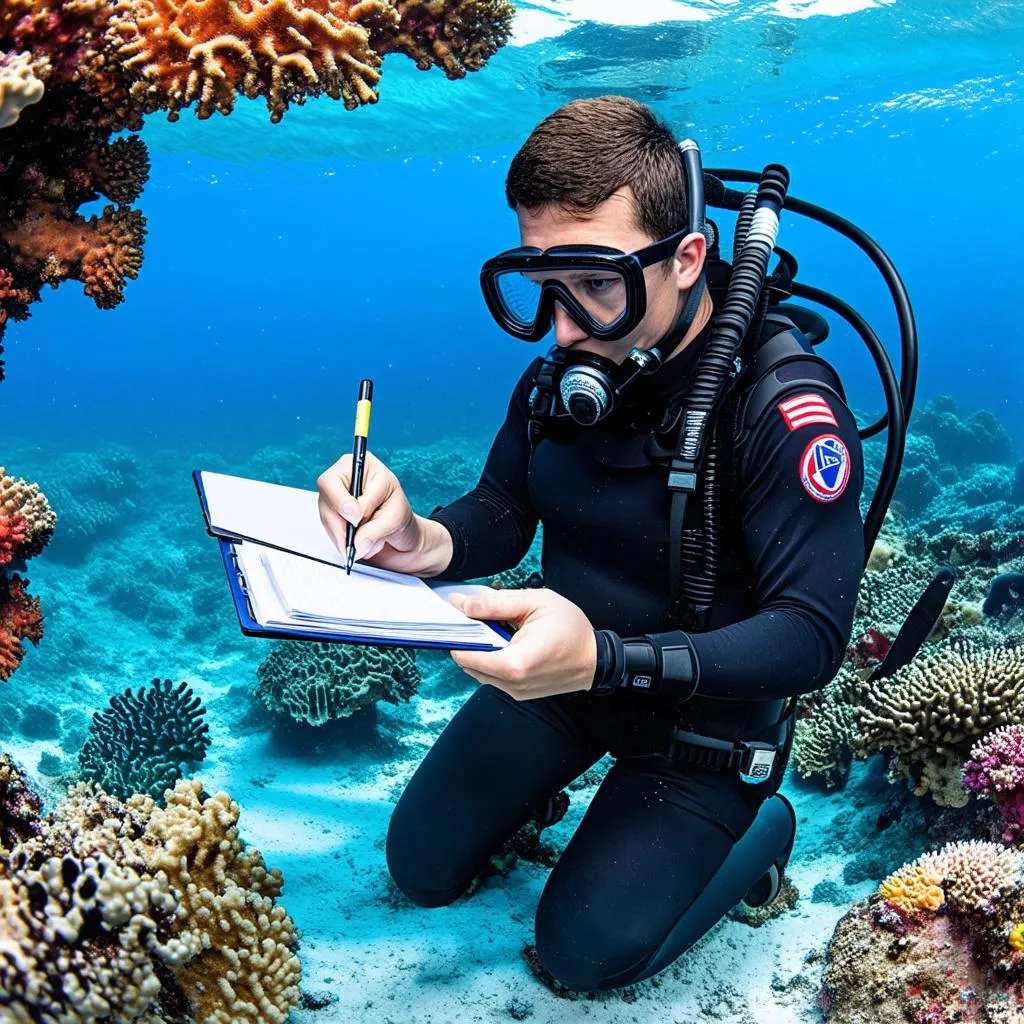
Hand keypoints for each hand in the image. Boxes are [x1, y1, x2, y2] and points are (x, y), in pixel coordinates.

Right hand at [317, 451, 441, 574]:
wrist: (397, 530)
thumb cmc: (398, 514)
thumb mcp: (395, 518)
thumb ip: (375, 529)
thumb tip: (357, 543)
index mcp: (359, 466)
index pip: (333, 481)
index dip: (341, 501)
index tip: (357, 517)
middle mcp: (341, 479)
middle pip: (325, 501)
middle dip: (342, 526)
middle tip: (358, 542)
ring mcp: (332, 499)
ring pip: (327, 520)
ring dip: (346, 538)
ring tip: (370, 542)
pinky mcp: (331, 517)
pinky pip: (330, 532)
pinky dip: (345, 542)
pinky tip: (362, 541)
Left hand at [447, 587, 596, 700]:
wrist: (595, 658)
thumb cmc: (571, 628)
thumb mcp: (534, 602)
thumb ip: (494, 604)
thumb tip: (461, 604)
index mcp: (515, 662)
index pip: (466, 654)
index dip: (457, 635)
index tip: (455, 618)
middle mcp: (512, 683)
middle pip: (468, 663)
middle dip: (467, 641)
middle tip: (474, 620)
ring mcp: (516, 692)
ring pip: (478, 672)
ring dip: (479, 651)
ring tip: (493, 630)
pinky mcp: (519, 693)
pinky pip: (493, 677)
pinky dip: (491, 660)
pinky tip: (503, 642)